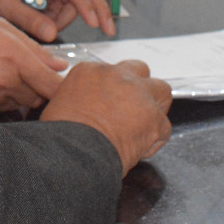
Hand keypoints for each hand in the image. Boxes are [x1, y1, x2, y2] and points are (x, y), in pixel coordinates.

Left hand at [0, 0, 114, 39]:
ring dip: (68, 17)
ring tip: (42, 25)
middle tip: (107, 30)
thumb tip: (52, 33)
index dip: (84, 2)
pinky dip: (62, 17)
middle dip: (97, 6)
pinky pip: (69, 4)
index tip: (93, 22)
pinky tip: (45, 21)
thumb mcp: (3, 7)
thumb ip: (27, 19)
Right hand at [0, 7, 67, 110]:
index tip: (65, 86)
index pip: (52, 86)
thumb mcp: (0, 26)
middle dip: (38, 89)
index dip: (62, 89)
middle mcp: (3, 79)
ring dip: (18, 93)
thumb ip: (33, 48)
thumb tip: (58, 66)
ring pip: (18, 103)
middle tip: (27, 74)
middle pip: (38, 98)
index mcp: (13, 55)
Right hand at [42, 60, 171, 173]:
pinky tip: (140, 148)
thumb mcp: (59, 105)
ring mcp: (138, 94)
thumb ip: (78, 98)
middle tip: (132, 108)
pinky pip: (164, 126)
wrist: (74, 154)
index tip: (110, 104)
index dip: (113, 90)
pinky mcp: (154, 117)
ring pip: (161, 89)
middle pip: (139, 70)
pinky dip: (155, 138)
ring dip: (155, 105)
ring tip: (145, 123)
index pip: (111, 72)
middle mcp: (116, 76)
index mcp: (90, 71)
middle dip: (139, 86)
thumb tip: (85, 110)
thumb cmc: (61, 135)